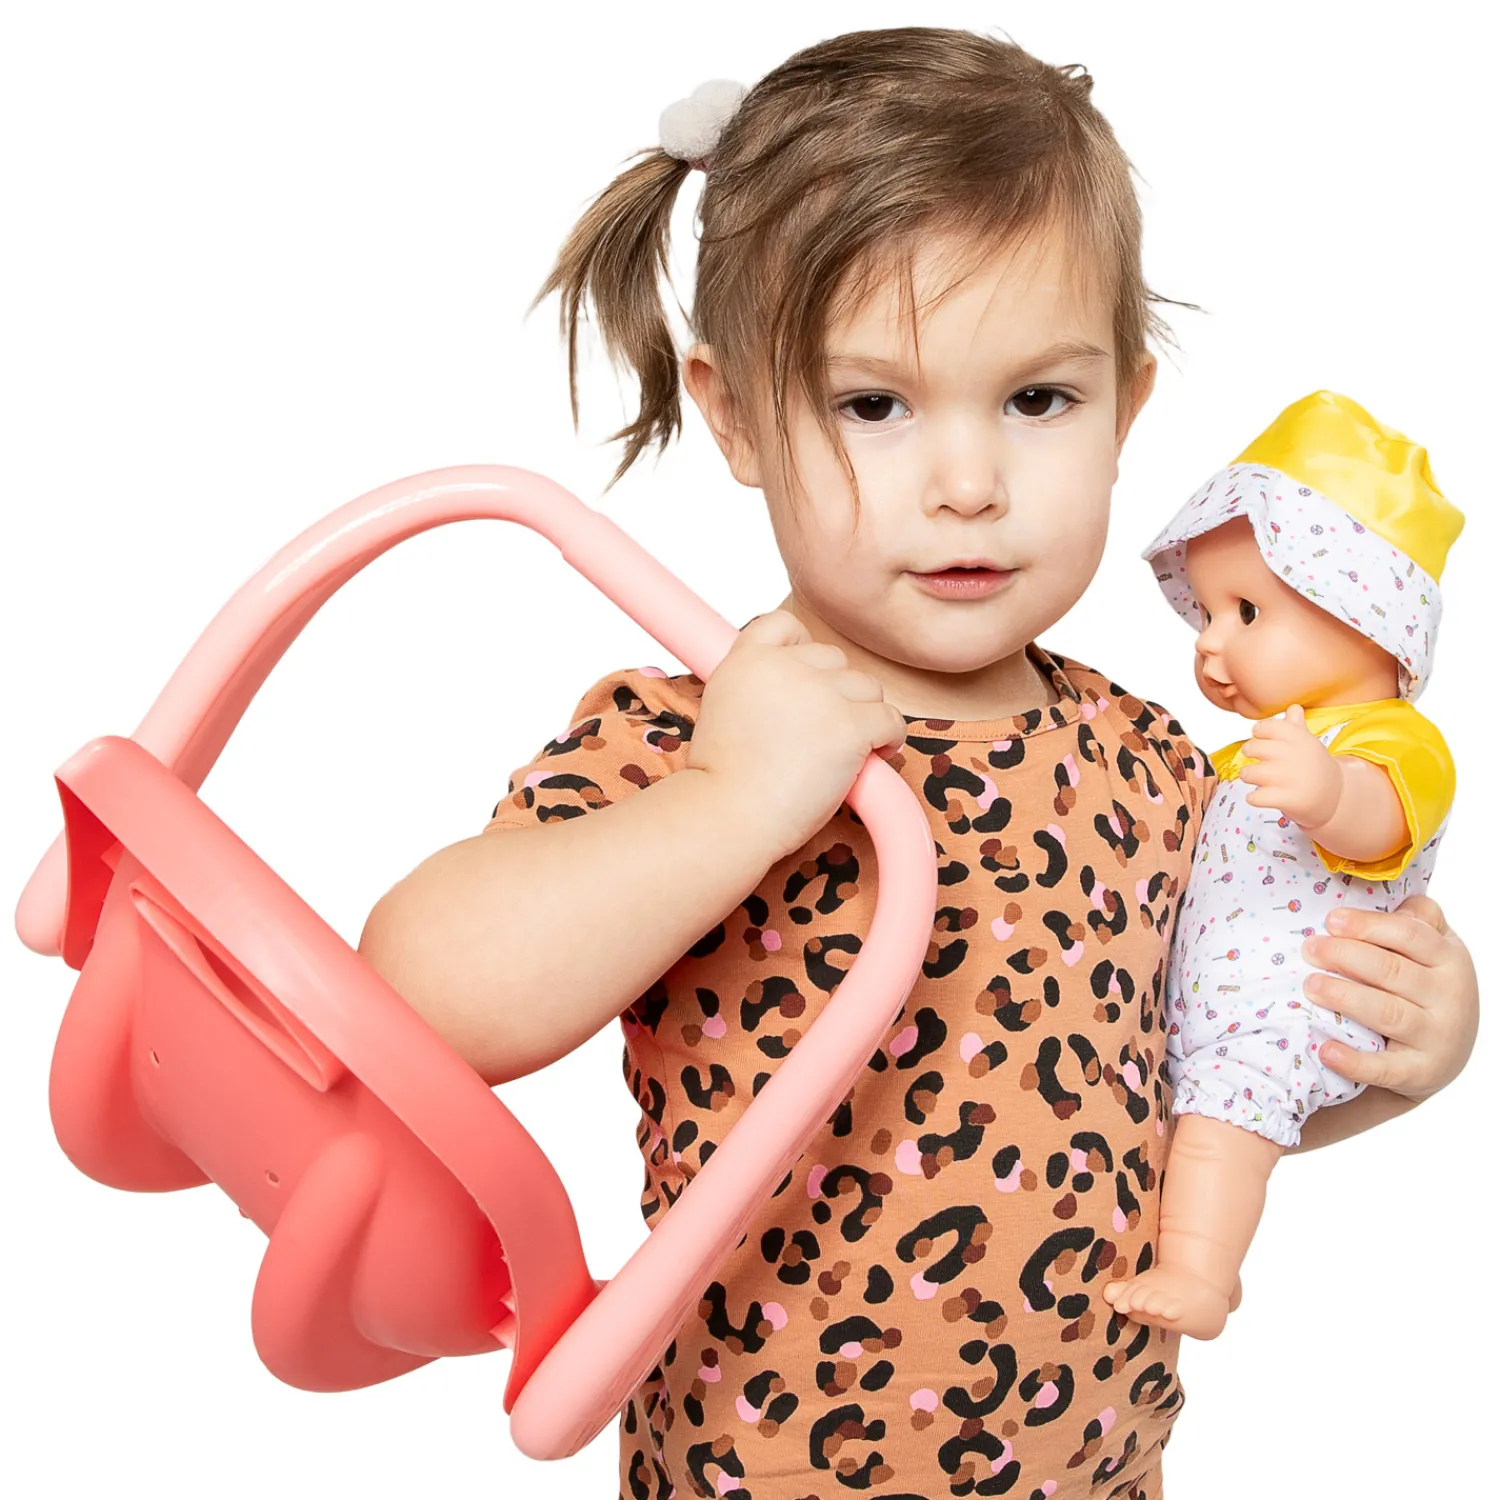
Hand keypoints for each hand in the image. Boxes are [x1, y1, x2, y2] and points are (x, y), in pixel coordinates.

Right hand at [686, 610, 908, 861]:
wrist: (729, 814)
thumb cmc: (722, 780)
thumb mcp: (721, 709)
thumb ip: (754, 686)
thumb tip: (792, 694)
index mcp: (747, 659)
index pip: (786, 625)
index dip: (803, 651)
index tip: (808, 682)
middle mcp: (784, 666)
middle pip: (835, 660)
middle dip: (837, 693)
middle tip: (825, 732)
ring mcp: (820, 693)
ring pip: (867, 687)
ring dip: (864, 715)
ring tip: (849, 749)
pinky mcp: (849, 725)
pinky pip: (891, 719)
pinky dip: (889, 738)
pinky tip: (875, 756)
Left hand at [1240, 703, 1341, 828]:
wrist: (1335, 797)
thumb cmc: (1314, 766)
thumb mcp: (1308, 744)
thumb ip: (1296, 726)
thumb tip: (1294, 707)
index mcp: (1299, 738)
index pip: (1266, 726)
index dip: (1259, 732)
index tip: (1260, 737)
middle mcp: (1295, 755)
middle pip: (1252, 747)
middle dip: (1249, 752)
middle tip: (1256, 758)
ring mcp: (1291, 778)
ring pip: (1249, 773)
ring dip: (1248, 776)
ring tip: (1256, 778)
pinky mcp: (1289, 799)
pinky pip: (1256, 797)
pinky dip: (1253, 798)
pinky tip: (1260, 796)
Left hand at [1302, 895, 1478, 1102]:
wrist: (1442, 1053)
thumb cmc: (1426, 988)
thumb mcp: (1434, 951)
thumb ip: (1418, 920)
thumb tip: (1389, 896)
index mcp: (1450, 958)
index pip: (1410, 934)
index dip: (1368, 925)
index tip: (1331, 920)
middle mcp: (1450, 996)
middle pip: (1391, 970)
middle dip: (1345, 956)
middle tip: (1309, 949)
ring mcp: (1437, 1036)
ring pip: (1387, 1013)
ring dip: (1344, 997)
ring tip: (1310, 986)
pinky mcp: (1420, 1072)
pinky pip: (1385, 1068)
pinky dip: (1354, 1061)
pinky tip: (1326, 1050)